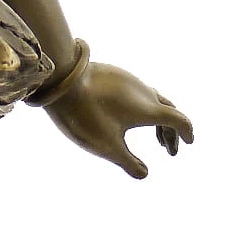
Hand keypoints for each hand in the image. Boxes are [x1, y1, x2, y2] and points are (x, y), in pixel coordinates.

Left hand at [44, 59, 192, 178]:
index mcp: (149, 108)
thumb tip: (144, 174)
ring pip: (151, 98)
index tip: (189, 143)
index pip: (179, 120)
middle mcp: (142, 90)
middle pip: (167, 110)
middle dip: (171, 130)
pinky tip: (126, 114)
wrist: (59, 78)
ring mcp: (126, 78)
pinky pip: (134, 90)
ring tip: (152, 136)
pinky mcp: (111, 73)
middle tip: (168, 149)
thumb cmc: (84, 115)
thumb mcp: (107, 146)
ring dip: (157, 117)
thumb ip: (128, 163)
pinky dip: (141, 105)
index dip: (186, 133)